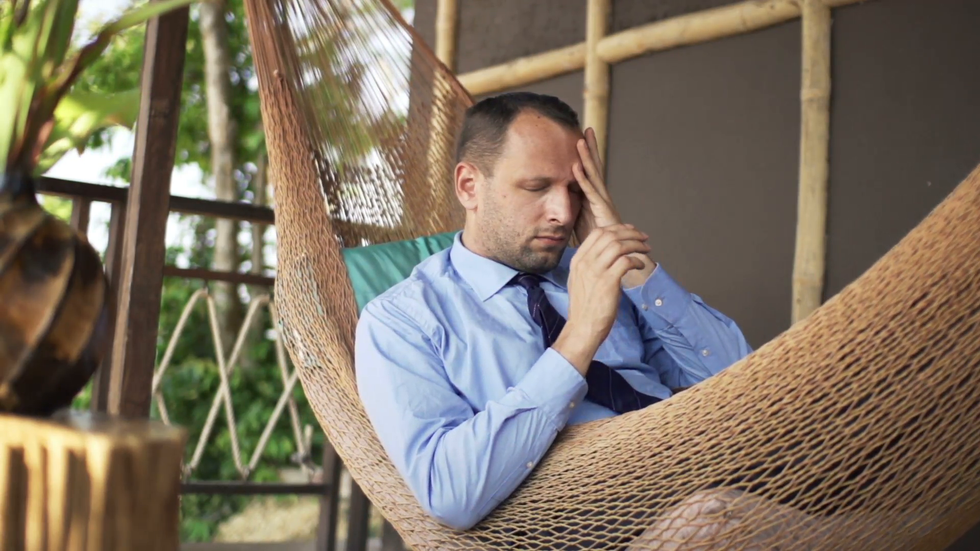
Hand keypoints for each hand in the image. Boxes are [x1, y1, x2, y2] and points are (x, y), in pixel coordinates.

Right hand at [553, 224, 649, 375]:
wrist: (582, 327)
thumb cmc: (584, 307)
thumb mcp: (579, 280)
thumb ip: (589, 264)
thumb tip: (607, 253)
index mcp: (578, 260)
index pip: (598, 233)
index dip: (617, 228)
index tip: (630, 231)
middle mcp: (585, 262)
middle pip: (610, 235)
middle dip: (630, 233)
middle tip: (643, 238)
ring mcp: (596, 272)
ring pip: (619, 245)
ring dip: (636, 244)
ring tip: (646, 249)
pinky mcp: (608, 282)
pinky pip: (626, 261)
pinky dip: (637, 260)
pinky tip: (641, 265)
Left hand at [572, 127, 655, 288]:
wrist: (616, 256)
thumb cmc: (597, 243)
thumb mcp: (578, 223)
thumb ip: (571, 212)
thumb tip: (556, 208)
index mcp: (594, 197)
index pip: (589, 172)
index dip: (584, 156)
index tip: (578, 139)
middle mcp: (600, 196)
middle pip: (594, 167)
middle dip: (590, 148)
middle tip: (586, 128)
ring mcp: (602, 202)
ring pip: (593, 175)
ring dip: (586, 157)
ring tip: (581, 139)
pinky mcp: (602, 210)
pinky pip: (590, 192)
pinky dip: (583, 179)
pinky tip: (576, 167)